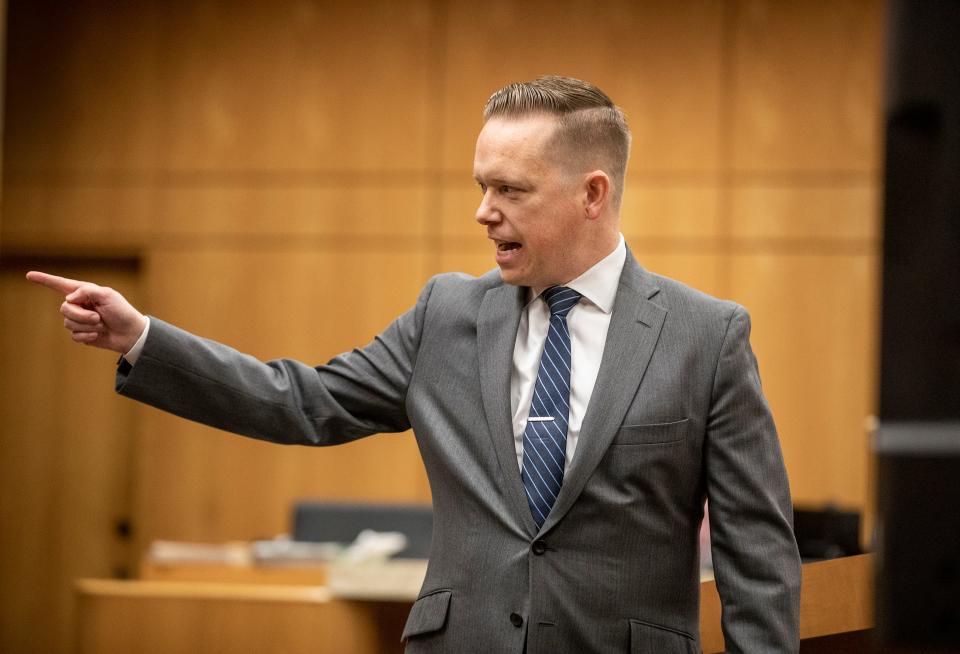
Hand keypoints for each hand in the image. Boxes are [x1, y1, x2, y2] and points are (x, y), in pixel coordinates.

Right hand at [26, 271, 147, 353]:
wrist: (130, 333)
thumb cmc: (122, 312)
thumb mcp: (108, 295)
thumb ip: (87, 291)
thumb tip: (68, 298)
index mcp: (84, 292)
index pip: (60, 285)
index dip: (44, 280)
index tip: (29, 275)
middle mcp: (79, 305)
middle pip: (64, 309)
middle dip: (81, 315)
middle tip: (98, 317)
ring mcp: (79, 320)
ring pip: (68, 323)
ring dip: (87, 326)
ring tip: (101, 325)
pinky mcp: (81, 334)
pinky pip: (74, 336)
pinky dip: (87, 336)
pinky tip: (98, 335)